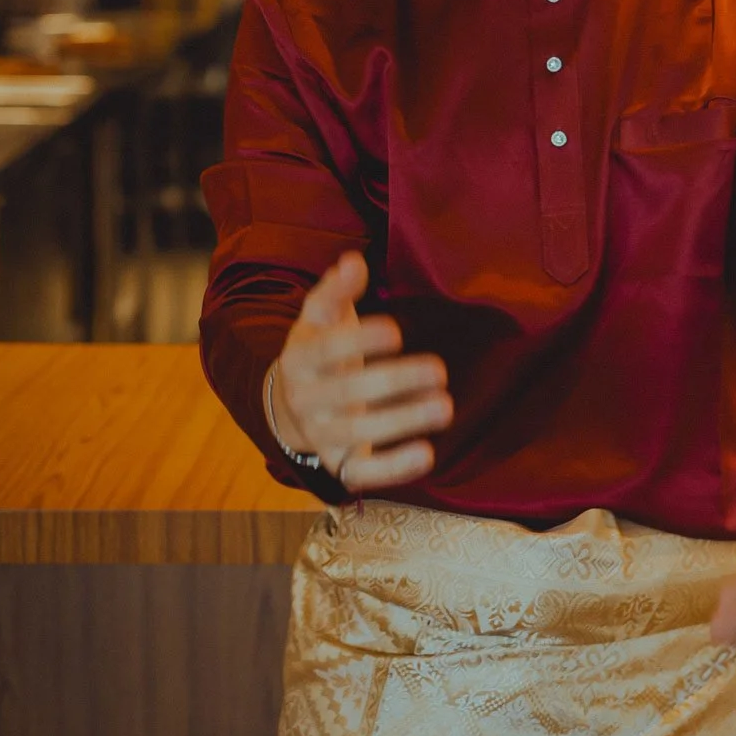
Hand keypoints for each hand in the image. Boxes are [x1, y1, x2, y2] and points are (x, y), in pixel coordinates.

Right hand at [271, 251, 452, 493]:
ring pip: (359, 435)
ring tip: (444, 406)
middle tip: (440, 370)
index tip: (396, 330)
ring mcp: (322, 436)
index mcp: (300, 358)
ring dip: (404, 421)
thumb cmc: (319, 349)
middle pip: (349, 393)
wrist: (290, 405)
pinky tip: (427, 454)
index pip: (327, 350)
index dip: (360, 341)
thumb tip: (354, 260)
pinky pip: (363, 474)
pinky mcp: (339, 464)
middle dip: (396, 381)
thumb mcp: (319, 316)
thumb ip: (337, 289)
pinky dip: (393, 469)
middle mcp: (307, 400)